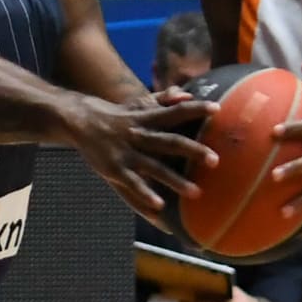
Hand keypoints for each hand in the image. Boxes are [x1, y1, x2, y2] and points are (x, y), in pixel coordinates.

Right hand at [66, 91, 217, 222]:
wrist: (83, 121)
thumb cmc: (122, 115)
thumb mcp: (140, 103)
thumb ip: (164, 98)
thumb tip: (187, 94)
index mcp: (149, 118)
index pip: (176, 111)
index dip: (196, 109)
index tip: (218, 109)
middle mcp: (140, 135)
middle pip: (170, 142)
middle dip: (193, 151)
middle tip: (215, 160)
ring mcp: (128, 153)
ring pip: (155, 167)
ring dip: (175, 180)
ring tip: (196, 193)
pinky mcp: (116, 169)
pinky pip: (132, 183)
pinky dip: (145, 194)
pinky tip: (160, 206)